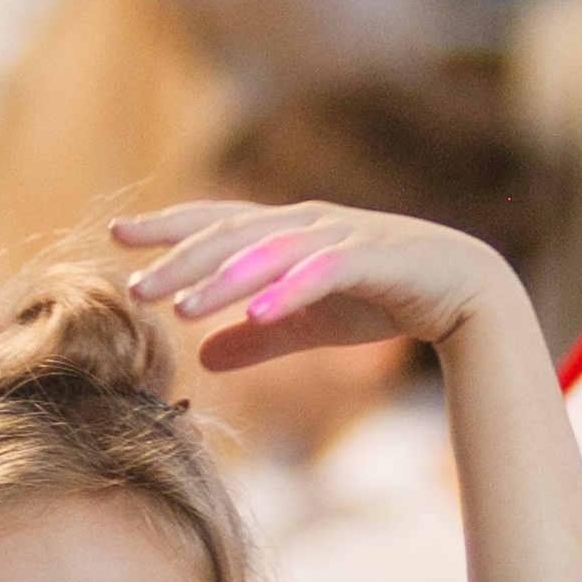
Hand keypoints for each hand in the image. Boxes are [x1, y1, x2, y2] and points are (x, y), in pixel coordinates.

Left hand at [114, 197, 520, 374]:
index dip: (167, 229)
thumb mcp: (307, 324)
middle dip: (180, 261)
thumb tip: (201, 357)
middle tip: (135, 287)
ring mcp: (338, 237)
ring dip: (222, 280)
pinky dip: (288, 292)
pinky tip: (256, 314)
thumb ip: (255, 338)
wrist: (464, 289)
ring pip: (268, 253)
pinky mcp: (372, 258)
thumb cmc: (382, 298)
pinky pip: (321, 273)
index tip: (116, 235)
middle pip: (229, 237)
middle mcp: (305, 225)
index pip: (214, 224)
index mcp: (285, 233)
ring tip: (180, 308)